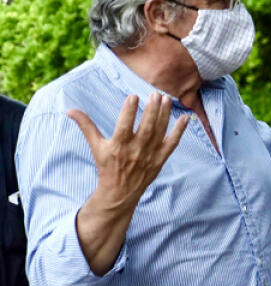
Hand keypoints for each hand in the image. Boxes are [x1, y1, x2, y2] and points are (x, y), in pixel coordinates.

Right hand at [68, 94, 189, 209]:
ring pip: (159, 132)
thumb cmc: (107, 166)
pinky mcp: (161, 159)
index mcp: (118, 146)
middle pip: (146, 128)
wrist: (120, 192)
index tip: (133, 96)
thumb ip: (86, 126)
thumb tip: (70, 110)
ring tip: (167, 99)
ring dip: (165, 115)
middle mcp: (135, 151)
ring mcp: (150, 155)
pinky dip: (179, 131)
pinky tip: (185, 117)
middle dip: (152, 110)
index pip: (124, 126)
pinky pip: (172, 143)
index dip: (129, 112)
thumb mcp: (96, 146)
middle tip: (156, 93)